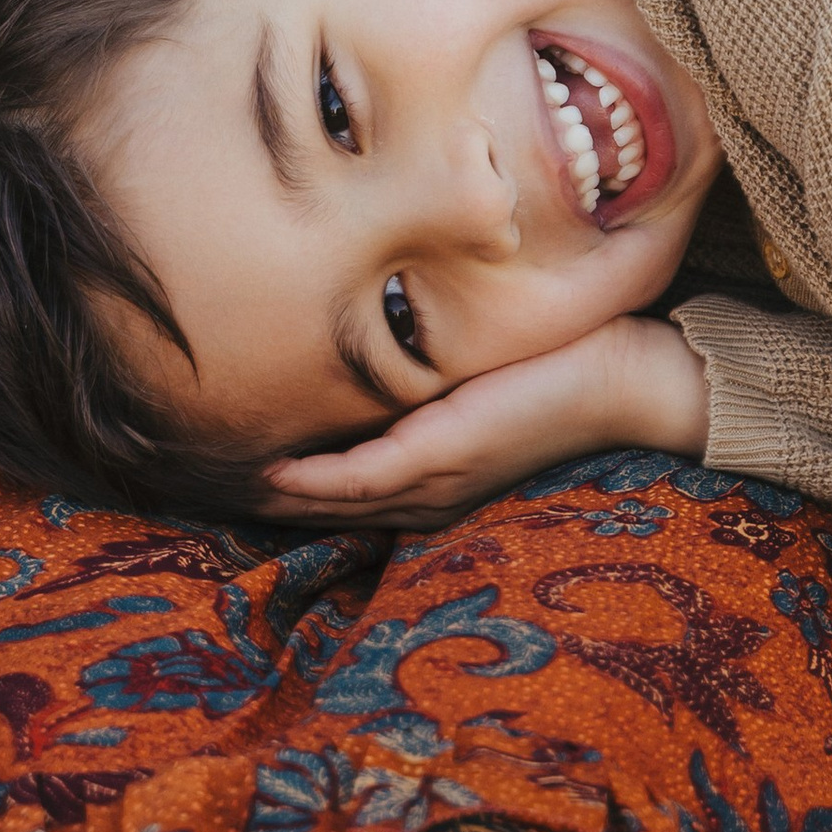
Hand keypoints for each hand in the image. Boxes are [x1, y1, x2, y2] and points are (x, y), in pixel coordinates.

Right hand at [260, 319, 708, 528]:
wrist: (627, 377)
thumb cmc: (565, 364)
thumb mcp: (483, 368)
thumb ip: (436, 364)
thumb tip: (391, 322)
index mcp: (441, 477)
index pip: (353, 492)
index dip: (296, 484)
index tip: (239, 462)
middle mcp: (434, 491)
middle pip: (333, 509)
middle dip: (271, 497)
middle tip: (205, 477)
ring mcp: (439, 477)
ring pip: (340, 499)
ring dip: (280, 492)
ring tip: (219, 473)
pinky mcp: (447, 450)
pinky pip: (367, 474)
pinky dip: (318, 477)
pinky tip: (274, 468)